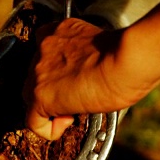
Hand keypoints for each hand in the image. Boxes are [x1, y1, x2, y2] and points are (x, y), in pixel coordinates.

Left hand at [23, 0, 159, 139]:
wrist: (127, 60)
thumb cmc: (128, 55)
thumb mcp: (101, 45)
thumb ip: (86, 55)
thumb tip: (94, 71)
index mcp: (59, 31)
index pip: (45, 52)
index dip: (58, 71)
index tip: (75, 79)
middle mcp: (43, 47)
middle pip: (36, 75)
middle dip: (54, 88)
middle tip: (79, 95)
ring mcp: (39, 71)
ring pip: (31, 95)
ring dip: (51, 106)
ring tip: (77, 108)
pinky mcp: (41, 95)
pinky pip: (33, 120)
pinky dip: (47, 129)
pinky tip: (66, 125)